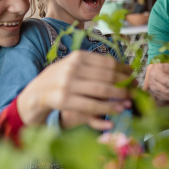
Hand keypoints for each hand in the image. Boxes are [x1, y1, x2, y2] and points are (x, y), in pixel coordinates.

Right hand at [17, 51, 132, 130]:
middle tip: (135, 90)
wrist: (34, 94)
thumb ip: (93, 66)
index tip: (132, 75)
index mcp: (78, 57)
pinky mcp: (64, 100)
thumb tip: (122, 69)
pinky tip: (117, 111)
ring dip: (119, 97)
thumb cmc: (59, 80)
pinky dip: (107, 109)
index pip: (107, 62)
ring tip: (129, 101)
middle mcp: (73, 68)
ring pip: (102, 91)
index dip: (123, 70)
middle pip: (107, 76)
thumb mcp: (73, 66)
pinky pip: (91, 105)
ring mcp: (67, 84)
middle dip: (124, 84)